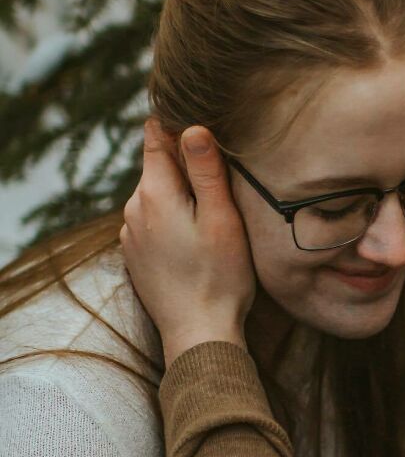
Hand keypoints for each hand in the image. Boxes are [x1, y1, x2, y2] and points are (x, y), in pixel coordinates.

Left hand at [121, 118, 255, 366]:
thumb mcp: (222, 218)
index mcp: (154, 193)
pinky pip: (153, 222)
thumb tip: (192, 126)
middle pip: (158, 168)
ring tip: (211, 211)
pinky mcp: (136, 255)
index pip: (155, 138)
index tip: (199, 124)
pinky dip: (172, 220)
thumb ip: (206, 171)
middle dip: (184, 165)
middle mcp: (133, 209)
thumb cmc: (219, 277)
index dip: (176, 125)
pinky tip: (195, 239)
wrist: (198, 333)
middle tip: (220, 176)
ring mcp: (131, 234)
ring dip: (179, 196)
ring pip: (156, 196)